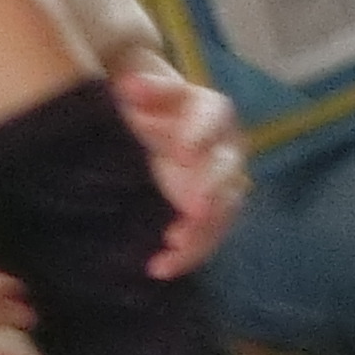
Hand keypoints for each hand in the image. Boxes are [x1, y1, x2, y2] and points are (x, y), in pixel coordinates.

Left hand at [111, 61, 247, 275]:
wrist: (149, 122)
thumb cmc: (145, 103)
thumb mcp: (142, 91)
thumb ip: (142, 90)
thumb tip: (130, 87)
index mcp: (208, 111)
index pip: (211, 117)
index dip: (198, 135)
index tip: (182, 154)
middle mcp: (223, 147)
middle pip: (224, 168)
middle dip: (209, 189)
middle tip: (193, 208)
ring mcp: (219, 184)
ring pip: (221, 210)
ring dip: (202, 231)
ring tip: (174, 245)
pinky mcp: (207, 213)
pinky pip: (206, 237)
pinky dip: (187, 255)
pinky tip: (160, 267)